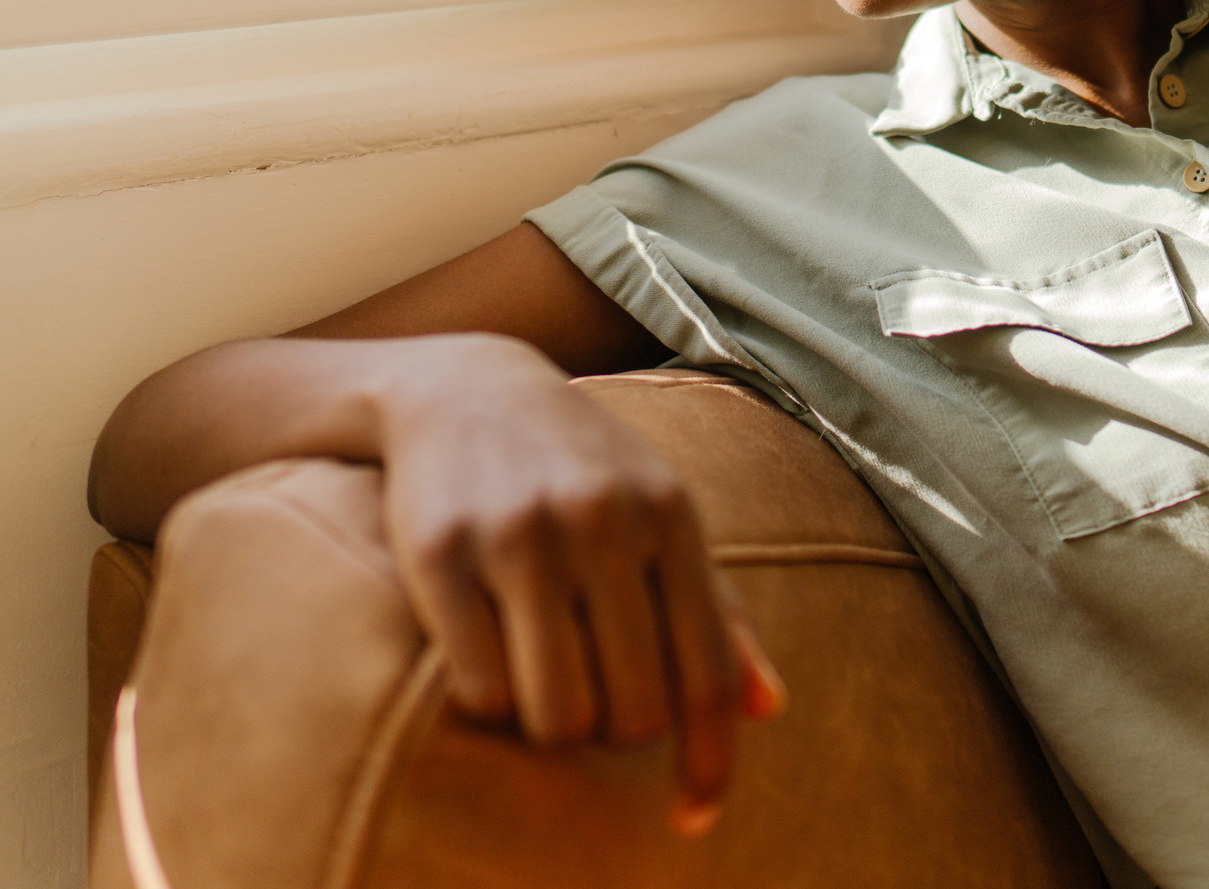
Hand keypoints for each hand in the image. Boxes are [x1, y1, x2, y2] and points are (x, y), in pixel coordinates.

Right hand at [371, 335, 785, 834]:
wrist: (465, 390)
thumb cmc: (584, 471)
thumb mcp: (662, 516)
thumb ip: (717, 611)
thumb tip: (768, 708)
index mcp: (670, 516)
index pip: (704, 676)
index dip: (707, 763)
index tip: (694, 819)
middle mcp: (601, 521)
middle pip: (627, 713)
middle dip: (613, 731)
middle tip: (593, 698)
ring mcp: (518, 534)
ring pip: (553, 715)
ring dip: (550, 726)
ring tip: (544, 681)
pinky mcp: (440, 551)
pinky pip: (478, 691)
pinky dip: (488, 701)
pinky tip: (488, 656)